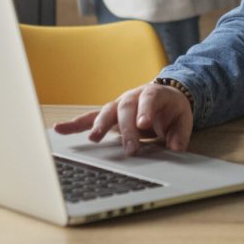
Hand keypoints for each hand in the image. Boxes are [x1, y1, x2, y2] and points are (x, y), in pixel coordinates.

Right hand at [52, 82, 194, 155]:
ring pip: (107, 112)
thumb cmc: (172, 109)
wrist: (164, 97)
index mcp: (153, 94)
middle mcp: (132, 97)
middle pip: (126, 108)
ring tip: (93, 138)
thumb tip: (176, 149)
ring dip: (99, 125)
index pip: (149, 99)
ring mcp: (118, 105)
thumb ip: (180, 134)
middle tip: (130, 148)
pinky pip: (89, 118)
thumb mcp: (183, 119)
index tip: (144, 123)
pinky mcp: (108, 115)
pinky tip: (60, 129)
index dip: (145, 110)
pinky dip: (75, 124)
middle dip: (127, 128)